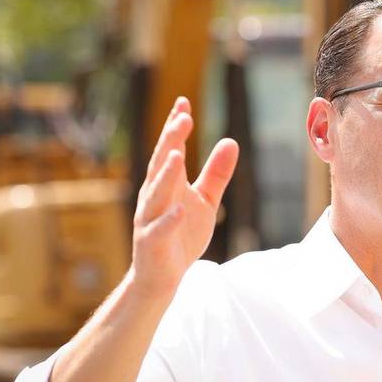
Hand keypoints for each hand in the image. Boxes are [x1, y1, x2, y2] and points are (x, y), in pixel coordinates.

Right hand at [128, 96, 238, 300]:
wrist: (162, 277)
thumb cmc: (181, 235)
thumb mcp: (205, 201)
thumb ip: (216, 173)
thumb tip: (231, 141)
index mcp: (166, 184)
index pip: (170, 150)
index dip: (175, 128)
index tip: (183, 103)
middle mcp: (154, 197)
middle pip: (161, 165)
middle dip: (170, 142)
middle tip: (181, 119)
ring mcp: (150, 220)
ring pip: (156, 194)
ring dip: (166, 174)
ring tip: (177, 155)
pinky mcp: (152, 243)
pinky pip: (160, 230)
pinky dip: (170, 220)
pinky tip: (180, 209)